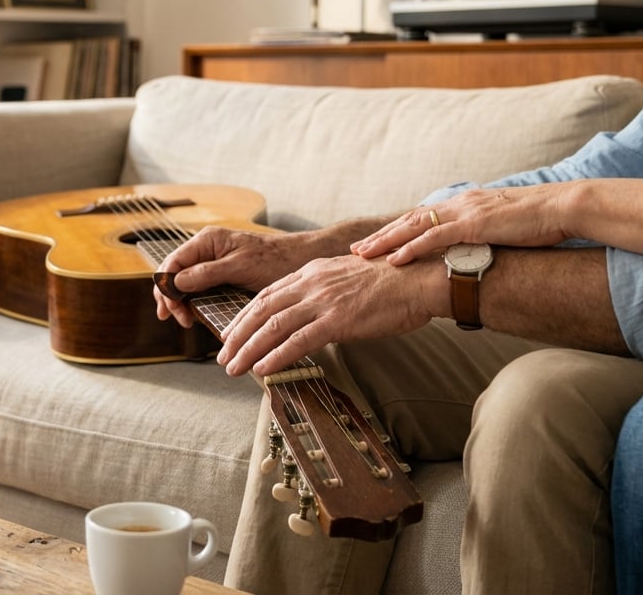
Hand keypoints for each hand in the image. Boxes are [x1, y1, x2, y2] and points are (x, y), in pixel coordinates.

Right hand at [154, 226, 317, 327]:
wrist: (301, 259)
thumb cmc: (276, 259)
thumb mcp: (240, 267)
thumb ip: (207, 273)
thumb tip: (176, 283)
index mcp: (207, 240)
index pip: (172, 263)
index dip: (166, 287)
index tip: (171, 311)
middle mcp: (206, 248)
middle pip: (174, 273)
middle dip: (170, 297)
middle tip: (180, 320)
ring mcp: (213, 261)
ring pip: (184, 281)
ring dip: (180, 301)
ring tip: (186, 320)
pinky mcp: (221, 273)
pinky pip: (198, 286)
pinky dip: (192, 300)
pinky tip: (195, 313)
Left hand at [217, 254, 444, 376]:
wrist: (420, 278)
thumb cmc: (392, 282)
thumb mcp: (347, 278)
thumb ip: (324, 291)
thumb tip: (312, 312)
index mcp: (312, 272)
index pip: (266, 294)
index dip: (244, 316)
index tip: (230, 333)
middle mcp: (311, 283)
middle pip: (261, 309)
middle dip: (237, 335)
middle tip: (222, 356)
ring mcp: (323, 300)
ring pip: (273, 326)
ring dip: (249, 349)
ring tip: (233, 368)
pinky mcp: (338, 320)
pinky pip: (299, 340)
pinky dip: (277, 356)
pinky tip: (262, 369)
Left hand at [351, 185, 574, 265]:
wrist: (565, 207)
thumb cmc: (542, 222)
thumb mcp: (506, 228)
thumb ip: (486, 237)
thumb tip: (477, 252)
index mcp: (466, 204)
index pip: (423, 218)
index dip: (397, 230)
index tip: (376, 242)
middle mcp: (460, 204)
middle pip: (410, 220)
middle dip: (381, 236)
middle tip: (356, 250)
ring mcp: (465, 212)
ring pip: (414, 227)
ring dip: (386, 242)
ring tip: (363, 255)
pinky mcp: (475, 224)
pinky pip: (435, 238)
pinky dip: (412, 248)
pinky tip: (394, 260)